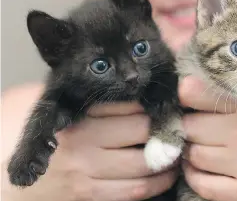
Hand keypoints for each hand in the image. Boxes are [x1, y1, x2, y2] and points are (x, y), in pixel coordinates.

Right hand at [2, 99, 176, 200]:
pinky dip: (157, 182)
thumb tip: (124, 85)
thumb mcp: (55, 108)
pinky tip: (168, 174)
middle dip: (165, 125)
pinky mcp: (90, 196)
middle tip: (181, 122)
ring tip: (179, 148)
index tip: (169, 100)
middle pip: (141, 129)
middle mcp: (85, 143)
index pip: (128, 104)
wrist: (10, 183)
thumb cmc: (39, 137)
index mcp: (79, 115)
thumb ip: (84, 95)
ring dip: (168, 156)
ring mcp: (88, 173)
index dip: (152, 102)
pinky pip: (134, 190)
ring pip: (144, 162)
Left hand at [179, 76, 236, 200]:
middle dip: (190, 124)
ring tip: (199, 145)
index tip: (187, 95)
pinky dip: (194, 175)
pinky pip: (204, 185)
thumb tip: (195, 84)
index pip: (202, 94)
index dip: (187, 93)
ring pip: (194, 154)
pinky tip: (198, 168)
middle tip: (197, 123)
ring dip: (191, 149)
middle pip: (191, 126)